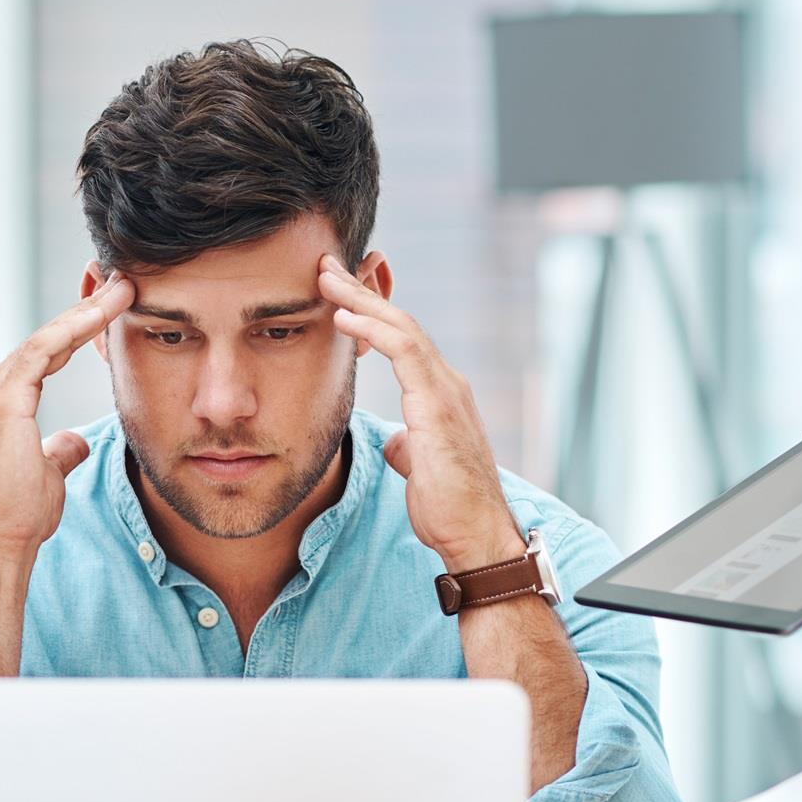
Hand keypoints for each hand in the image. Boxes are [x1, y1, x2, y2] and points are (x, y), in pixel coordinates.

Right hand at [0, 275, 134, 551]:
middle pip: (48, 338)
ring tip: (122, 289)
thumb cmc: (20, 513)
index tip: (113, 311)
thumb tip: (74, 441)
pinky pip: (46, 349)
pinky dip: (75, 327)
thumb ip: (59, 451)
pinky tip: (104, 312)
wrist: (0, 537)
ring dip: (87, 311)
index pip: (47, 355)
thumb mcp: (48, 474)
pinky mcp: (4, 397)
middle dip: (87, 311)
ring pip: (49, 337)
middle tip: (123, 285)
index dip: (80, 332)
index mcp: (2, 402)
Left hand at [316, 255, 520, 568]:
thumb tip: (397, 443)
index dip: (369, 315)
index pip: (403, 341)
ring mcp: (445, 390)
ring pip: (401, 327)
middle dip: (361, 293)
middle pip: (400, 323)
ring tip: (327, 278)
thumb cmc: (449, 509)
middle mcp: (446, 383)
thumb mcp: (419, 470)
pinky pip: (404, 350)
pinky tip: (344, 317)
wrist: (476, 535)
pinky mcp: (438, 404)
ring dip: (361, 300)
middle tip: (326, 267)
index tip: (336, 297)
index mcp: (440, 395)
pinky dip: (372, 329)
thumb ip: (409, 448)